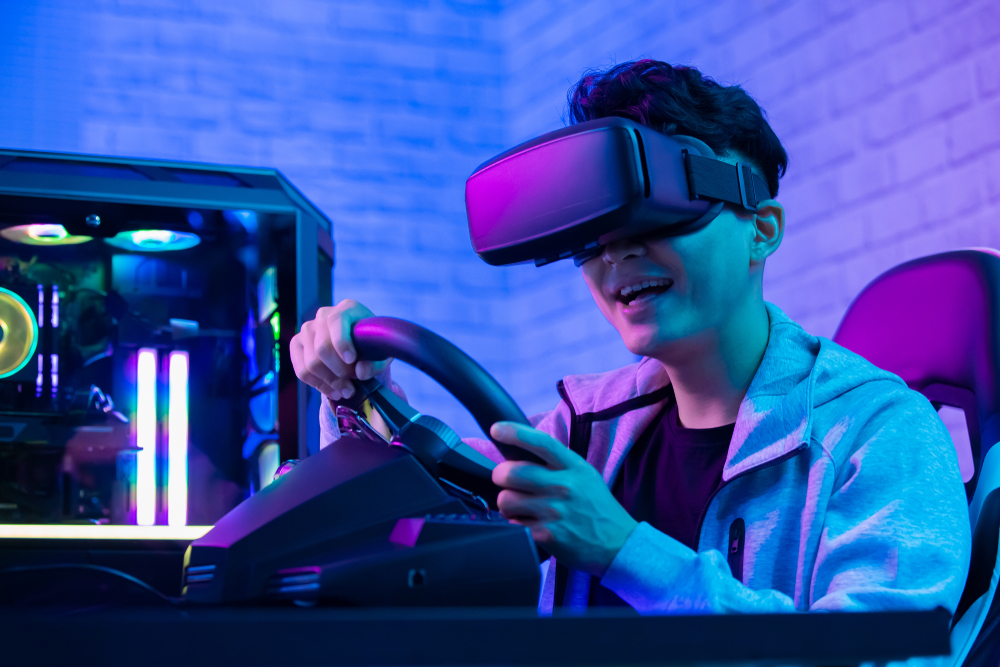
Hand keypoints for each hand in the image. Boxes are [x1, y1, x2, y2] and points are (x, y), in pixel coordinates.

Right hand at [289, 299, 391, 400]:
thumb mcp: (381, 353)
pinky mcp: (297, 344)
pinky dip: (318, 385)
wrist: (359, 347)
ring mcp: (307, 329)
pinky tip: (334, 391)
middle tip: (354, 383)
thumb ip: (375, 363)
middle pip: (322, 348)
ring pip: (311, 363)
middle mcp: (323, 315)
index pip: (337, 321)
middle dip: (340, 371)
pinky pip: (301, 371)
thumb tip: (360, 372)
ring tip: (347, 390)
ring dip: (330, 382)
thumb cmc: (371, 346)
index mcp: (347, 309)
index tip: (352, 360)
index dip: (342, 342)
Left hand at [490, 422, 637, 576]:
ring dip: (506, 503)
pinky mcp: (546, 535)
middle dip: (501, 476)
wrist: (618, 544)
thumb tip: (520, 453)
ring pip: (506, 499)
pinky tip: (528, 524)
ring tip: (519, 507)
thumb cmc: (596, 507)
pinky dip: (514, 524)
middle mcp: (563, 486)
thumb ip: (557, 464)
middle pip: (511, 472)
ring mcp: (553, 512)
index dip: (515, 434)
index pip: (541, 443)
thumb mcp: (585, 475)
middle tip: (508, 482)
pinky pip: (512, 524)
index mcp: (573, 467)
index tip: (496, 429)